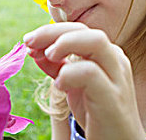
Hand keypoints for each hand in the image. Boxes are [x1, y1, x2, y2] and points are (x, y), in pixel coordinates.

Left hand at [23, 22, 145, 139]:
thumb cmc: (99, 115)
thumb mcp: (73, 86)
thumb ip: (57, 67)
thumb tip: (34, 49)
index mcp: (106, 55)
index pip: (78, 29)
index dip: (50, 31)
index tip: (28, 41)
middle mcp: (114, 60)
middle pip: (85, 29)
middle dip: (53, 32)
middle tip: (30, 43)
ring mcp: (117, 77)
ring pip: (96, 41)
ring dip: (66, 43)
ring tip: (48, 56)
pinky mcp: (113, 98)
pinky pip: (91, 73)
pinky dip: (70, 73)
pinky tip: (59, 84)